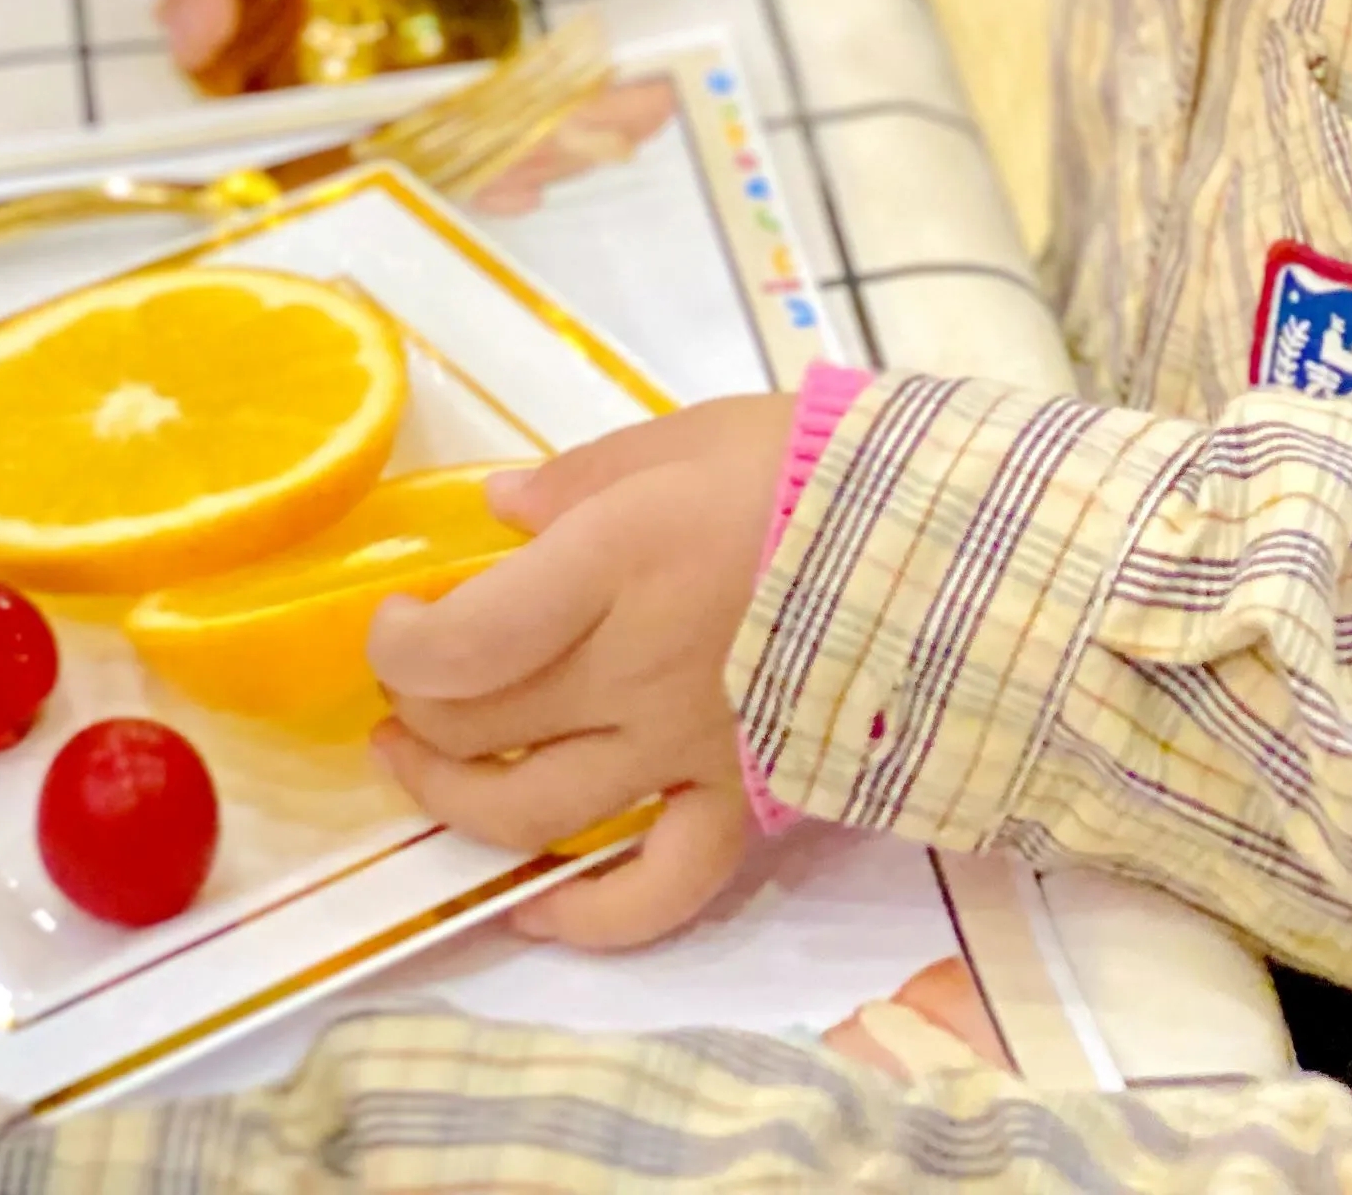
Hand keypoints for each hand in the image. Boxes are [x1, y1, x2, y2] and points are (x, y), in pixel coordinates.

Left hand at [369, 394, 800, 950]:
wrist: (952, 539)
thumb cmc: (818, 467)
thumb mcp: (688, 436)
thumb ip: (584, 477)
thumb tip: (502, 512)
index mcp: (615, 564)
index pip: (461, 645)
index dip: (401, 646)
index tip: (399, 622)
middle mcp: (635, 669)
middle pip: (477, 728)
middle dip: (417, 711)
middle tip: (410, 685)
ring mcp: (687, 748)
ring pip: (532, 815)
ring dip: (453, 801)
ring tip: (423, 768)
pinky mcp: (743, 799)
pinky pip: (657, 890)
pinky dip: (587, 915)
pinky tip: (536, 902)